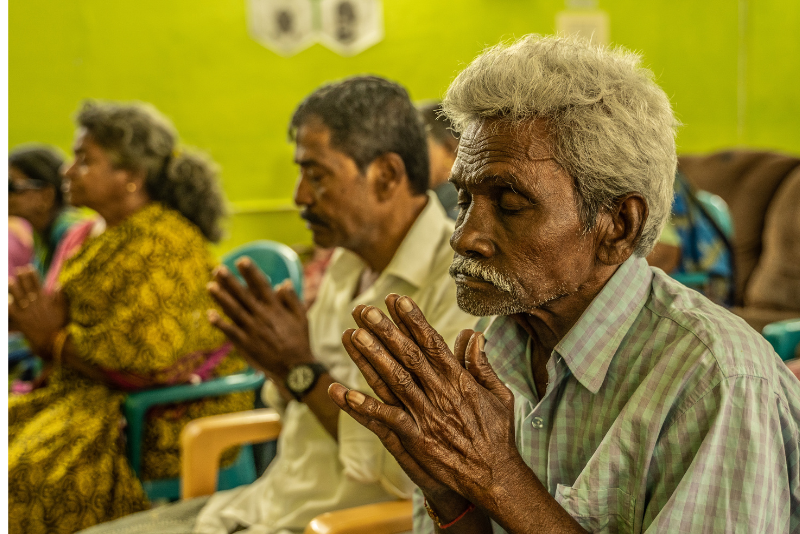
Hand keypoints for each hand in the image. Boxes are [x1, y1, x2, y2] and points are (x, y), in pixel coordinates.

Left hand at [8, 265, 68, 356]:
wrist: (55, 341)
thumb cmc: (61, 326)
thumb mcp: (64, 310)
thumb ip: (61, 298)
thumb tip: (59, 285)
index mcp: (45, 301)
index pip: (37, 285)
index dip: (33, 276)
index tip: (29, 268)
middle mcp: (36, 304)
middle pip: (27, 288)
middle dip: (23, 278)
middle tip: (18, 270)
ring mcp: (28, 312)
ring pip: (19, 297)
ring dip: (13, 288)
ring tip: (9, 280)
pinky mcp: (22, 321)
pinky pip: (13, 311)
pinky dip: (9, 305)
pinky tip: (6, 299)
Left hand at [206, 257, 313, 378]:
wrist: (294, 368)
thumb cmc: (299, 342)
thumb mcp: (302, 317)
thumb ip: (292, 299)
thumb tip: (283, 283)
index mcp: (275, 308)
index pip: (261, 285)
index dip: (251, 272)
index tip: (241, 260)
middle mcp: (261, 316)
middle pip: (243, 295)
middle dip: (230, 281)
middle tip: (218, 268)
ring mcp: (252, 330)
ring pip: (233, 310)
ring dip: (221, 297)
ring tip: (210, 286)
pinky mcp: (245, 344)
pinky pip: (230, 331)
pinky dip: (220, 323)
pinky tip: (210, 314)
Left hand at [328, 293, 520, 507]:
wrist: (496, 477)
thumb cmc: (498, 435)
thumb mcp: (499, 394)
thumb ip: (481, 364)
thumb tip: (473, 334)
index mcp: (459, 380)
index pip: (432, 343)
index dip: (413, 320)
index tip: (397, 300)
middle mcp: (440, 393)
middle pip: (408, 355)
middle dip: (386, 330)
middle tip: (365, 310)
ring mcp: (426, 416)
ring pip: (394, 380)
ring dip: (372, 357)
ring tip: (353, 335)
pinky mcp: (416, 439)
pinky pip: (386, 418)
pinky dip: (364, 406)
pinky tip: (342, 392)